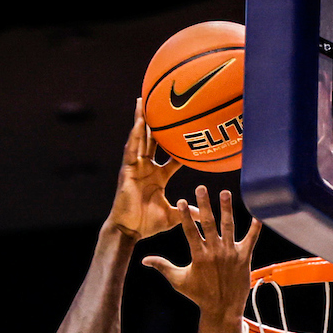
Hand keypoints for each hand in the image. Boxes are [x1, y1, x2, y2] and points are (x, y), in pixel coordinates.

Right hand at [108, 101, 183, 239]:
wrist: (129, 230)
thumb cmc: (147, 224)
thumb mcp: (172, 215)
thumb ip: (188, 212)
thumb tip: (204, 216)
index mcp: (157, 177)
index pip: (170, 156)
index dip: (178, 144)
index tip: (188, 131)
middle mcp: (146, 168)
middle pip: (150, 140)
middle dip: (152, 122)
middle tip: (157, 102)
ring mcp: (136, 168)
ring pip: (139, 139)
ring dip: (140, 121)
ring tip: (142, 102)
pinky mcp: (127, 170)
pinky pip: (131, 150)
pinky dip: (134, 135)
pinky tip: (138, 122)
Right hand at [143, 187, 260, 317]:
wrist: (222, 310)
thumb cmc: (199, 296)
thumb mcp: (178, 281)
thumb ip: (163, 267)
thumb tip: (144, 261)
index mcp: (199, 255)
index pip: (190, 231)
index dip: (186, 216)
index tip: (183, 201)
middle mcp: (215, 252)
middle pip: (209, 223)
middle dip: (205, 204)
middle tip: (202, 188)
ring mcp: (231, 253)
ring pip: (229, 226)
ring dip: (227, 209)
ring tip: (225, 193)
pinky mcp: (244, 257)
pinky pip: (251, 239)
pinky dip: (255, 227)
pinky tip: (259, 213)